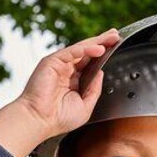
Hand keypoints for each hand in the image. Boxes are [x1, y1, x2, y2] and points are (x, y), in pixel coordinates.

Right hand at [0, 29, 120, 156]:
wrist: (40, 121)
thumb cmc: (58, 118)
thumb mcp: (86, 105)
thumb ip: (94, 89)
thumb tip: (101, 73)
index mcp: (74, 80)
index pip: (91, 63)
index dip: (103, 54)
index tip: (115, 47)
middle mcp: (67, 71)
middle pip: (87, 52)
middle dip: (103, 42)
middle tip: (116, 35)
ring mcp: (59, 65)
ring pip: (81, 49)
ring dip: (98, 41)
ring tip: (112, 37)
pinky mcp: (52, 62)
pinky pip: (71, 52)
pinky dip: (86, 49)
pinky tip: (99, 48)